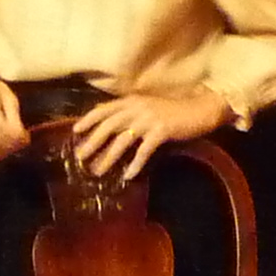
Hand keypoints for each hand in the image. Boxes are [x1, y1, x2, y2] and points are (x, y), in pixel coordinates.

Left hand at [69, 87, 229, 181]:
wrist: (200, 109)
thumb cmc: (174, 111)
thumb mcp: (148, 107)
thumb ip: (130, 113)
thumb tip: (111, 125)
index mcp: (132, 100)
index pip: (104, 109)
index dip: (89, 119)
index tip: (75, 131)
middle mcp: (137, 107)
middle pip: (109, 125)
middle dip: (92, 141)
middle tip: (80, 157)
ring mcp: (149, 119)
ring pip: (122, 139)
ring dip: (109, 157)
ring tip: (98, 170)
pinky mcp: (162, 131)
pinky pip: (144, 150)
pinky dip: (135, 163)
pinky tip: (129, 175)